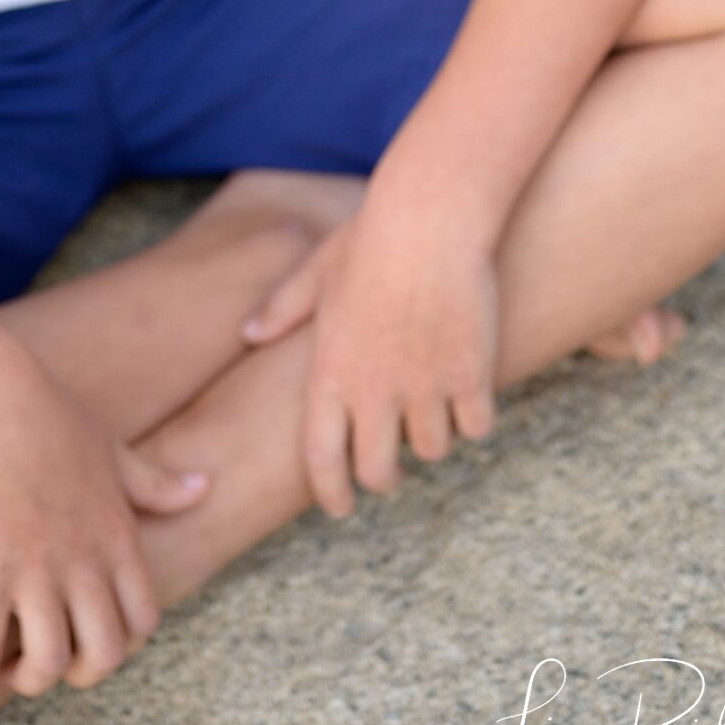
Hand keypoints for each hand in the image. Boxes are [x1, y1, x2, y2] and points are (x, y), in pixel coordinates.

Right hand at [0, 350, 209, 701]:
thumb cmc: (48, 417)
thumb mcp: (114, 450)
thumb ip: (156, 483)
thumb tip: (205, 486)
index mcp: (118, 538)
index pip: (143, 622)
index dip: (122, 642)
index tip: (93, 636)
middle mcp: (84, 564)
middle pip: (103, 655)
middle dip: (81, 673)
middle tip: (52, 663)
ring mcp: (36, 573)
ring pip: (48, 664)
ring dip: (30, 680)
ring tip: (6, 670)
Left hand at [239, 189, 500, 516]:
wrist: (430, 218)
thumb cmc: (368, 240)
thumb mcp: (315, 272)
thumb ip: (280, 308)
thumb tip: (248, 333)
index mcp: (330, 372)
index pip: (321, 458)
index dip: (330, 491)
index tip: (339, 505)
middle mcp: (376, 390)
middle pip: (379, 471)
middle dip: (383, 478)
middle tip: (389, 472)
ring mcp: (426, 385)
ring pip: (432, 449)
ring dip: (430, 440)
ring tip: (429, 416)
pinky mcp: (470, 375)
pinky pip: (476, 425)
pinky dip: (473, 418)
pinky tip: (468, 396)